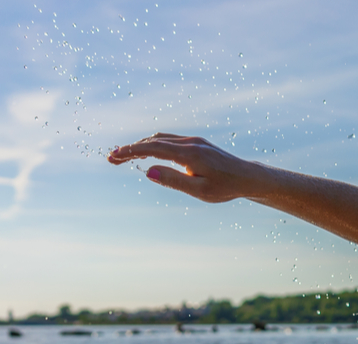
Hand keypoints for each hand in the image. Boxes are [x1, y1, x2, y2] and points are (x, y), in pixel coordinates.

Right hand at [107, 133, 260, 202]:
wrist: (247, 177)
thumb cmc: (225, 187)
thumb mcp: (199, 190)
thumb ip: (173, 180)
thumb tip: (148, 171)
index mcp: (189, 153)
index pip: (153, 148)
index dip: (130, 151)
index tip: (113, 157)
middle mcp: (190, 142)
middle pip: (153, 141)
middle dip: (130, 149)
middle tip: (111, 159)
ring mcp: (194, 140)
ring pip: (160, 138)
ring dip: (140, 146)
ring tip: (123, 157)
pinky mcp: (197, 143)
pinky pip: (169, 140)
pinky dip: (153, 144)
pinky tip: (146, 153)